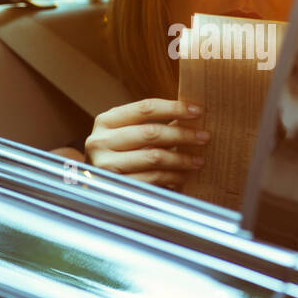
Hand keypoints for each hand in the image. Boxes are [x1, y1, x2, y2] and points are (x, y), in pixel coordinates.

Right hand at [84, 98, 208, 189]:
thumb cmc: (116, 157)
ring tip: (198, 160)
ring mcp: (106, 166)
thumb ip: (152, 124)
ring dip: (181, 159)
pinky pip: (152, 179)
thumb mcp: (127, 136)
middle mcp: (100, 141)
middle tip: (205, 137)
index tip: (198, 111)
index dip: (174, 108)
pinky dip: (172, 177)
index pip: (145, 108)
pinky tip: (183, 176)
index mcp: (105, 121)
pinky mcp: (116, 186)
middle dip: (183, 134)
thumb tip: (190, 115)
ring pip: (153, 157)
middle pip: (151, 132)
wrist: (93, 189)